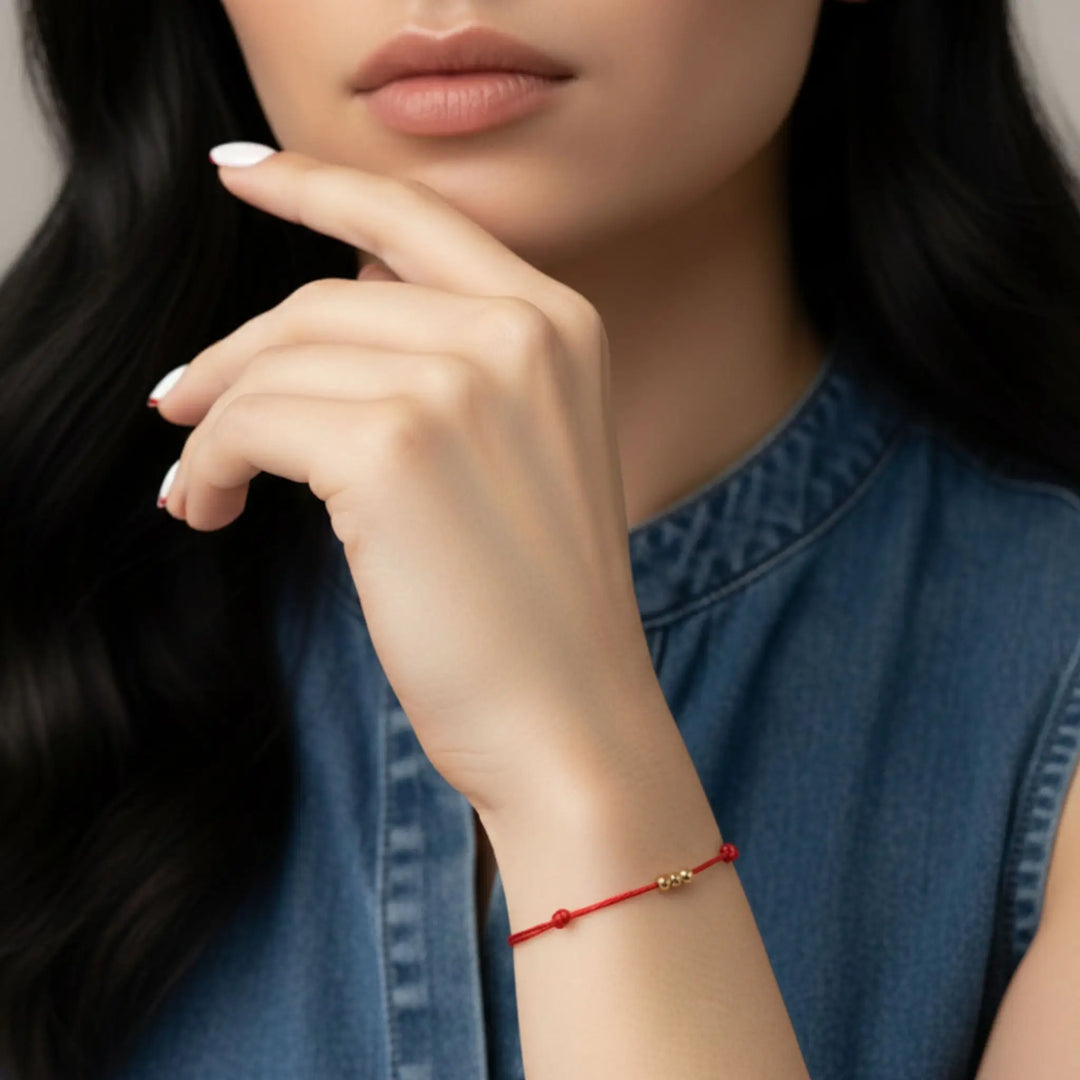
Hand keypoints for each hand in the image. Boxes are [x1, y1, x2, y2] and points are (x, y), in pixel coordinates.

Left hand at [150, 149, 671, 819]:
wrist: (572, 722)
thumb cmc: (536, 610)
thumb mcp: (522, 454)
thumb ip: (450, 366)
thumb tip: (315, 330)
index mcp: (559, 323)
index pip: (411, 219)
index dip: (314, 183)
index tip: (241, 172)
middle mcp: (518, 331)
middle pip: (318, 298)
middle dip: (232, 355)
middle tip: (179, 406)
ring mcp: (461, 381)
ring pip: (275, 362)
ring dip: (214, 424)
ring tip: (199, 487)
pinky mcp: (394, 447)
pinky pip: (251, 422)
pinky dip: (206, 463)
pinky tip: (205, 508)